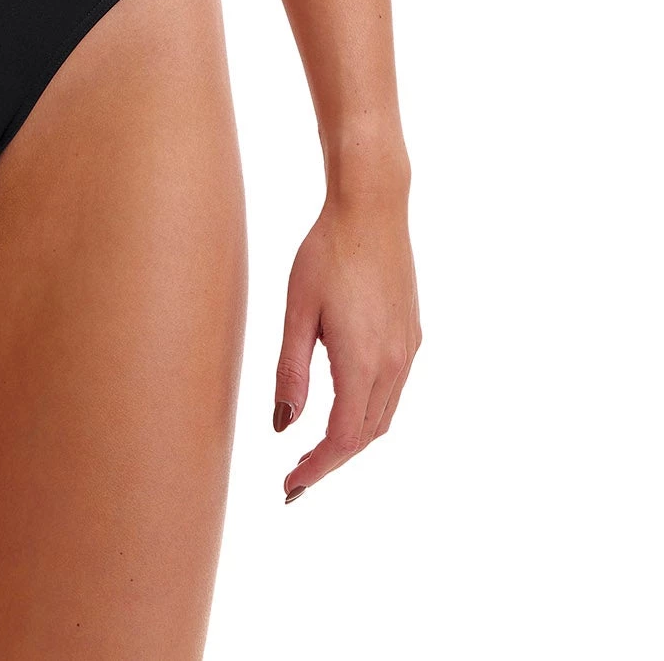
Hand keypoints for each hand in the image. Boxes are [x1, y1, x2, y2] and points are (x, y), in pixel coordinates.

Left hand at [272, 186, 419, 500]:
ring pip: (383, 416)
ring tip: (316, 449)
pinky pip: (393, 390)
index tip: (290, 487)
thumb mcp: (297, 310)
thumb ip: (291, 371)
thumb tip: (282, 426)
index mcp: (362, 361)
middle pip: (366, 435)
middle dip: (332, 461)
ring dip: (352, 439)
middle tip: (297, 475)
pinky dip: (369, 411)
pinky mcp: (412, 335)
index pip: (343, 439)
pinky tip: (344, 404)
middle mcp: (394, 363)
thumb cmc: (326, 252)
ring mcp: (408, 349)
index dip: (317, 469)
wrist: (372, 207)